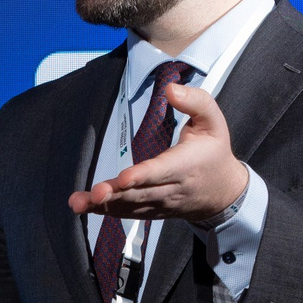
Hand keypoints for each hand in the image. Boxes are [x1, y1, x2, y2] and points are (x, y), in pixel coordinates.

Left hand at [68, 85, 249, 228]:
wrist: (224, 193)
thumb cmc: (214, 151)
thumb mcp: (214, 121)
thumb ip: (196, 101)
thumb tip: (170, 89)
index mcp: (187, 164)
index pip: (163, 170)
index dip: (143, 175)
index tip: (124, 177)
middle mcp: (172, 188)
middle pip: (141, 192)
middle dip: (116, 193)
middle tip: (94, 193)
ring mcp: (161, 203)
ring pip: (131, 205)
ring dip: (103, 206)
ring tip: (78, 203)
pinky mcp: (152, 211)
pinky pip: (128, 213)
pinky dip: (107, 211)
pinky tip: (86, 207)